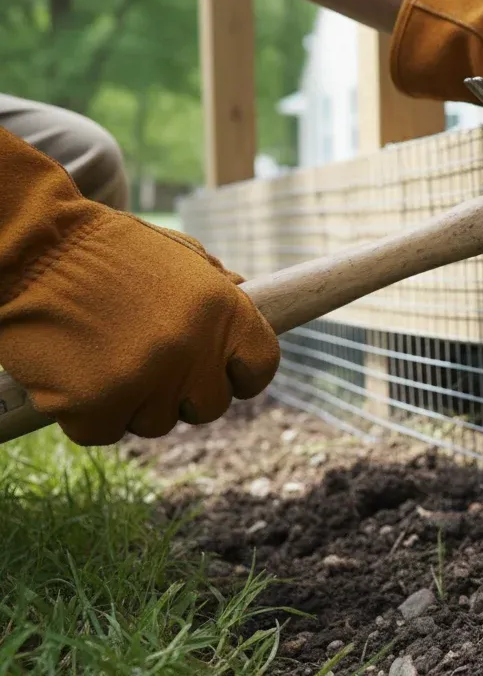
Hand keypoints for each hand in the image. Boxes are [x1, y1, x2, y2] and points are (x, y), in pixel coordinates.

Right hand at [0, 129, 278, 444]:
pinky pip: (104, 431)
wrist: (28, 246)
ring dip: (131, 399)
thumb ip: (219, 289)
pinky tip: (72, 370)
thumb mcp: (177, 256)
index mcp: (225, 310)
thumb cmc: (103, 248)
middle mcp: (194, 350)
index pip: (260, 368)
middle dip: (181, 392)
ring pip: (155, 422)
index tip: (219, 372)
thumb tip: (251, 303)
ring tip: (101, 351)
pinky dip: (86, 412)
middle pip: (209, 406)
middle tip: (144, 358)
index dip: (238, 375)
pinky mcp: (96, 407)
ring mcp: (147, 382)